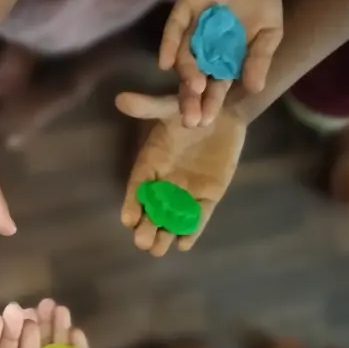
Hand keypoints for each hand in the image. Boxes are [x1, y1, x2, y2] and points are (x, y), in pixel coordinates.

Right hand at [116, 92, 246, 255]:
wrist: (227, 112)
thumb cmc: (194, 108)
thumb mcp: (171, 106)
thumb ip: (149, 106)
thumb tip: (121, 98)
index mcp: (151, 162)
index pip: (138, 187)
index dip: (132, 203)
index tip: (127, 219)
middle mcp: (165, 181)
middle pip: (152, 209)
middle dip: (147, 226)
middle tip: (143, 242)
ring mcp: (185, 190)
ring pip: (172, 217)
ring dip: (165, 233)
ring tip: (159, 249)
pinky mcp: (207, 196)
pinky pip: (198, 216)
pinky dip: (191, 229)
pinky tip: (185, 244)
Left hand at [160, 0, 282, 126]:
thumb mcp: (269, 33)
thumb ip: (259, 59)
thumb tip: (255, 88)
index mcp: (223, 58)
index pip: (214, 86)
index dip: (210, 103)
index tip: (206, 122)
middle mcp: (203, 49)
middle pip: (194, 77)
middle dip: (191, 98)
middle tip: (189, 120)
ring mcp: (192, 30)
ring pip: (184, 57)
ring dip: (187, 73)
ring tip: (192, 89)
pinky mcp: (183, 10)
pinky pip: (174, 30)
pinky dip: (169, 45)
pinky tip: (165, 63)